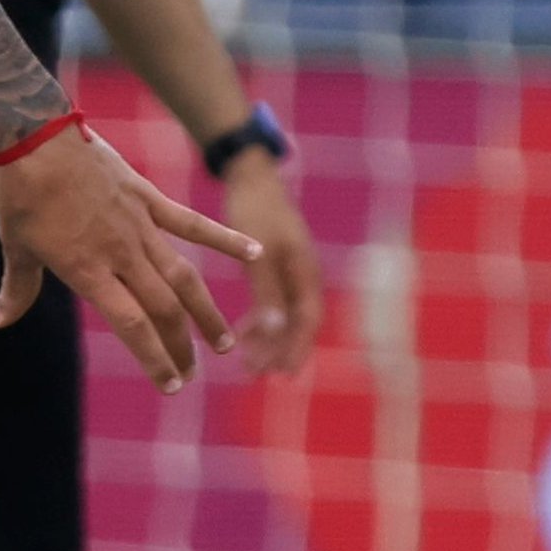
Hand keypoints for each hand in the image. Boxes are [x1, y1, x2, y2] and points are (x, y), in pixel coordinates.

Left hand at [0, 126, 259, 393]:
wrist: (36, 139)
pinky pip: (192, 223)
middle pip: (164, 308)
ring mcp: (139, 225)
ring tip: (223, 341)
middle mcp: (121, 254)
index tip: (170, 384)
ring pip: (183, 276)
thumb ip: (16, 291)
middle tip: (192, 371)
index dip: (155, 358)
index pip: (133, 326)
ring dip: (204, 311)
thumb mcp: (15, 249)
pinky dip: (225, 239)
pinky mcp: (148, 198)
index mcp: (89, 271)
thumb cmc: (22, 196)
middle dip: (180, 346)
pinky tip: (255, 253)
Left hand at [209, 154, 322, 377]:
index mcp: (304, 272)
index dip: (295, 349)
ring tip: (249, 363)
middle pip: (297, 323)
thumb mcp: (258, 252)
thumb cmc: (255, 210)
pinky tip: (243, 333)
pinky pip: (273, 300)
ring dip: (269, 338)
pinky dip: (261, 319)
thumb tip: (274, 331)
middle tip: (256, 375)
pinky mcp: (275, 264)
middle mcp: (303, 274)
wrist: (250, 175)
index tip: (281, 374)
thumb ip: (266, 291)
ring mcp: (290, 269)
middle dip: (280, 350)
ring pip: (284, 314)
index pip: (306, 322)